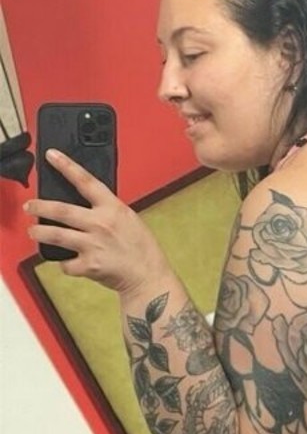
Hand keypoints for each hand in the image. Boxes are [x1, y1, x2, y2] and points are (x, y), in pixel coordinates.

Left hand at [25, 150, 168, 297]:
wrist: (149, 277)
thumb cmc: (142, 249)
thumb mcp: (130, 220)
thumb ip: (108, 211)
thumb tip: (86, 205)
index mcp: (113, 209)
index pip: (86, 182)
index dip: (67, 166)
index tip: (52, 156)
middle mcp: (101, 224)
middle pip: (61, 210)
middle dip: (40, 206)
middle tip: (30, 206)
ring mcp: (94, 245)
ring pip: (56, 235)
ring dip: (40, 233)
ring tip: (33, 232)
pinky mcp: (89, 266)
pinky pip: (66, 263)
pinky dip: (64, 264)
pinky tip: (68, 262)